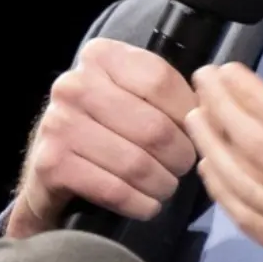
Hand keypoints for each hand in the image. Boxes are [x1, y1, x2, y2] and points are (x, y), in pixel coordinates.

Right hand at [6, 38, 197, 239]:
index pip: (160, 81)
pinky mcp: (50, 164)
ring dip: (162, 183)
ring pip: (136, 162)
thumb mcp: (134, 93)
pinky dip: (138, 202)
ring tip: (168, 187)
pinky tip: (148, 205)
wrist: (51, 169)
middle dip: (180, 155)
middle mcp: (75, 84)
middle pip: (153, 126)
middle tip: (185, 167)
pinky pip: (112, 189)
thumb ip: (167, 91)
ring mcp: (59, 123)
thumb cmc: (106, 124)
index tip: (197, 130)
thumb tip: (211, 107)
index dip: (187, 111)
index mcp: (101, 56)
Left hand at [185, 44, 262, 261]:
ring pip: (245, 188)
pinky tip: (211, 168)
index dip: (252, 95)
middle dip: (223, 110)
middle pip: (257, 152)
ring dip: (214, 148)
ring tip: (196, 115)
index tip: (229, 71)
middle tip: (203, 80)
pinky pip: (251, 223)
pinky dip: (225, 193)